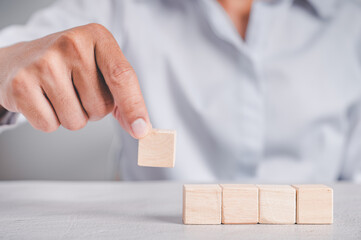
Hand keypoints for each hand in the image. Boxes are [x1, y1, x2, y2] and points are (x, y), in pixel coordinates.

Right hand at [0, 24, 150, 137]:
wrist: (20, 61)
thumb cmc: (69, 67)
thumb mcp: (100, 68)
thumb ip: (124, 96)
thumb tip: (141, 128)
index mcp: (97, 36)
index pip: (121, 76)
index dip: (134, 106)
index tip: (141, 130)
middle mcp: (71, 44)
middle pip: (100, 106)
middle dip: (93, 110)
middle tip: (77, 90)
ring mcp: (44, 62)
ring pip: (76, 120)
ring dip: (73, 117)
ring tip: (60, 94)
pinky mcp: (22, 84)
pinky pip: (50, 125)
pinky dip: (50, 121)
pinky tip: (42, 100)